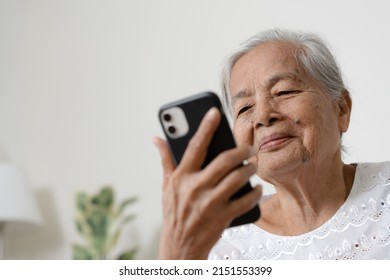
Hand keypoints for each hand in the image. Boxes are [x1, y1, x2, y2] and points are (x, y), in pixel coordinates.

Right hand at [154, 108, 261, 258]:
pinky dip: (255, 193)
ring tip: (253, 165)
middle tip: (249, 148)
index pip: (194, 146)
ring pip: (238, 178)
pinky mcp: (222, 218)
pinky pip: (245, 200)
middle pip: (225, 160)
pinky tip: (257, 188)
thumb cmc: (173, 214)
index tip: (215, 111)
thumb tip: (156, 139)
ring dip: (250, 168)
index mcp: (181, 177)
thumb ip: (165, 160)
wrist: (179, 247)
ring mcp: (210, 203)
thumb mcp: (166, 186)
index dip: (205, 127)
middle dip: (242, 150)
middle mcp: (195, 188)